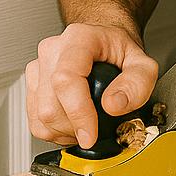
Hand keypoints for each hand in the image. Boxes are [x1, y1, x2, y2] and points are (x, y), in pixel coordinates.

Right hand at [26, 23, 159, 149]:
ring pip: (41, 117)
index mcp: (78, 39)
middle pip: (50, 106)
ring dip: (66, 132)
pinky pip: (36, 122)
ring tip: (87, 123)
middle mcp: (52, 51)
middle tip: (98, 127)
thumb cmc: (120, 51)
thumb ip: (137, 84)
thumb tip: (113, 106)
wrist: (105, 44)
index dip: (78, 113)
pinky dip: (56, 132)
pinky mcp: (32, 85)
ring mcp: (38, 67)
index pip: (66, 80)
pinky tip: (73, 123)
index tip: (91, 135)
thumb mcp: (144, 64)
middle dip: (76, 128)